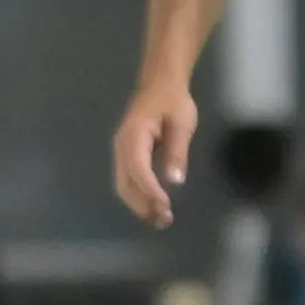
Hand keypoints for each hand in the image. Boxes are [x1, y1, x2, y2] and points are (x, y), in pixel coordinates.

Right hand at [113, 82, 197, 227]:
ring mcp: (122, 151)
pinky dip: (139, 196)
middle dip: (143, 204)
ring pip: (124, 184)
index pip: (138, 168)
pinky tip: (153, 205)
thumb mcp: (182, 123)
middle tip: (164, 220)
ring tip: (160, 219)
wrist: (160, 84)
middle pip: (125, 182)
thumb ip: (177, 152)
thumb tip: (174, 181)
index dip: (150, 190)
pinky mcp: (127, 155)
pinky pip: (128, 180)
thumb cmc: (173, 101)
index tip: (165, 206)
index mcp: (134, 135)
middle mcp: (122, 146)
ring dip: (140, 204)